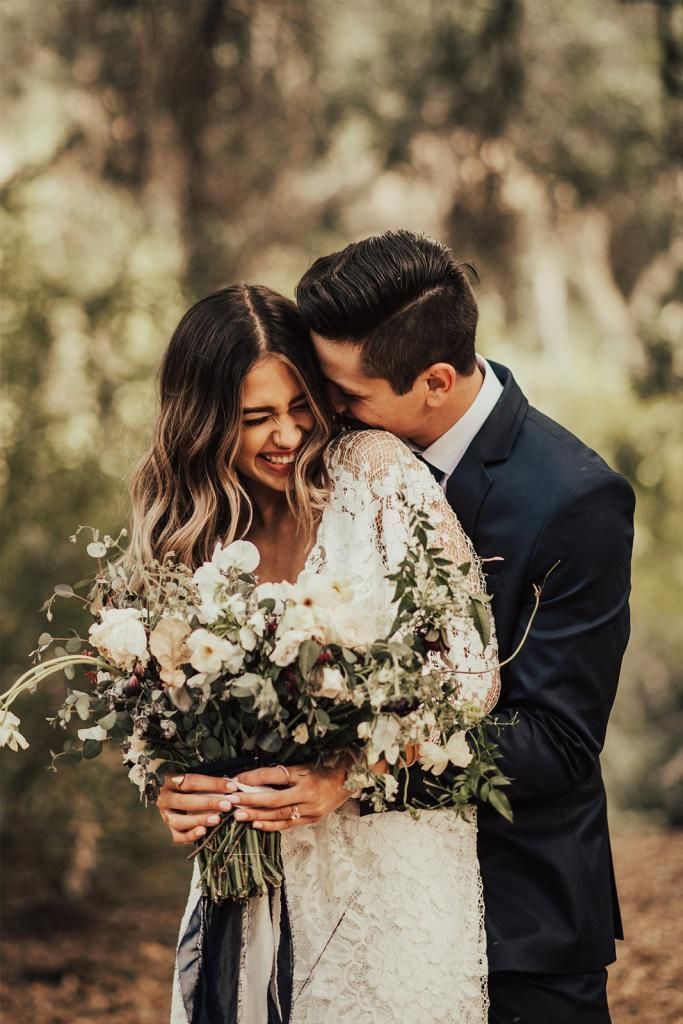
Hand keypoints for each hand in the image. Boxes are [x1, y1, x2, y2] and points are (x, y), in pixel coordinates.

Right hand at [157, 773, 235, 845]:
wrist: (171, 793)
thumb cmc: (188, 783)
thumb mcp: (194, 777)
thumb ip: (209, 781)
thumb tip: (233, 783)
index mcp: (170, 781)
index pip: (192, 781)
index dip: (213, 784)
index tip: (232, 787)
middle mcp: (165, 798)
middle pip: (185, 802)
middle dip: (208, 803)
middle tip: (227, 805)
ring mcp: (165, 815)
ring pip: (179, 821)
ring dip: (199, 820)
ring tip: (217, 819)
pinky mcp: (169, 829)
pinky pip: (177, 836)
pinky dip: (190, 836)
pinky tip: (204, 831)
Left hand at [229, 763, 350, 831]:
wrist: (350, 779)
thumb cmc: (325, 767)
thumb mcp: (304, 764)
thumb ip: (283, 773)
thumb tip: (254, 778)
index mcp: (305, 775)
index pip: (274, 776)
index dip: (253, 778)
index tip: (235, 781)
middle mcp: (307, 794)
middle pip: (273, 799)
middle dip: (250, 801)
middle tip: (231, 802)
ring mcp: (311, 809)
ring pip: (279, 815)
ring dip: (257, 816)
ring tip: (238, 816)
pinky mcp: (313, 819)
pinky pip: (289, 824)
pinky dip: (272, 825)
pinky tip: (257, 825)